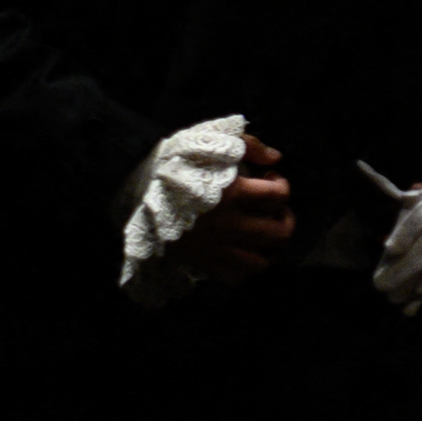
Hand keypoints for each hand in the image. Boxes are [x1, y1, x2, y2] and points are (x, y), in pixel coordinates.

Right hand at [185, 136, 296, 282]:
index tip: (270, 180)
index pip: (280, 194)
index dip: (282, 185)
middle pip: (280, 233)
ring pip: (263, 262)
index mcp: (232, 193)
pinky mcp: (202, 261)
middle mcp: (229, 223)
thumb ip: (249, 146)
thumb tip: (276, 157)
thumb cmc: (174, 163)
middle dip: (285, 219)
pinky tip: (243, 253)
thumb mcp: (210, 143)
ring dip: (271, 249)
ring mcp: (216, 246)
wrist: (135, 186)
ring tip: (264, 236)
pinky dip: (245, 269)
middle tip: (274, 211)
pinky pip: (236, 277)